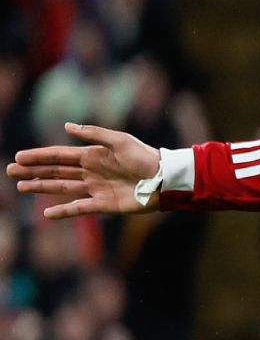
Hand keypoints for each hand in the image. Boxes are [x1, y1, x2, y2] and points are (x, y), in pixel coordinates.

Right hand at [7, 123, 160, 218]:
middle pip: (55, 171)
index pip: (59, 155)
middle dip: (33, 172)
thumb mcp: (119, 140)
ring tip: (22, 187)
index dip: (39, 156)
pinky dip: (63, 211)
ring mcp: (96, 189)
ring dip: (42, 188)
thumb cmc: (145, 156)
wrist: (164, 178)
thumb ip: (93, 133)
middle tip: (11, 172)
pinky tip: (47, 214)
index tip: (19, 157)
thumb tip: (67, 125)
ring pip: (62, 188)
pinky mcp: (104, 205)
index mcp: (92, 155)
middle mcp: (90, 172)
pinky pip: (79, 208)